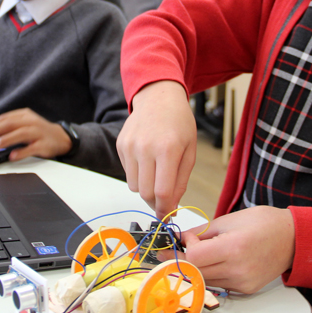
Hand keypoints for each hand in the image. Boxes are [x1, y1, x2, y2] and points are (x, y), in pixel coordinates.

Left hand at [0, 108, 71, 161]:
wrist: (61, 138)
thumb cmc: (38, 131)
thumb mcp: (21, 125)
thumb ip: (3, 126)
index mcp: (24, 115)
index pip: (5, 118)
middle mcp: (31, 122)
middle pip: (11, 124)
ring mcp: (38, 133)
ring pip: (21, 133)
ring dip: (7, 139)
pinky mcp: (44, 145)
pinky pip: (32, 148)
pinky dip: (22, 152)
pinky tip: (13, 156)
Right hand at [116, 81, 196, 219]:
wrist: (159, 97)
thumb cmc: (179, 122)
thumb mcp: (190, 150)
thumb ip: (181, 181)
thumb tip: (171, 206)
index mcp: (167, 149)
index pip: (161, 192)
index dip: (165, 209)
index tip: (168, 215)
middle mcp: (145, 148)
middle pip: (145, 193)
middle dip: (155, 202)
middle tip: (164, 200)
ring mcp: (130, 146)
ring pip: (134, 186)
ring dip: (146, 188)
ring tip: (157, 173)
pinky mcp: (121, 145)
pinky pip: (127, 172)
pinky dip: (138, 174)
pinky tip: (148, 160)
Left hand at [178, 206, 294, 293]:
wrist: (292, 238)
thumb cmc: (265, 223)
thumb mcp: (230, 219)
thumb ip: (203, 231)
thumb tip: (182, 237)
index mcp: (234, 247)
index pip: (194, 257)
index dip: (183, 248)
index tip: (182, 238)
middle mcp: (239, 269)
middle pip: (196, 272)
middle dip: (180, 260)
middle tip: (169, 251)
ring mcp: (243, 282)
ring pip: (205, 280)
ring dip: (194, 268)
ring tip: (191, 254)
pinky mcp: (246, 289)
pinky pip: (219, 284)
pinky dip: (210, 273)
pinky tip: (210, 261)